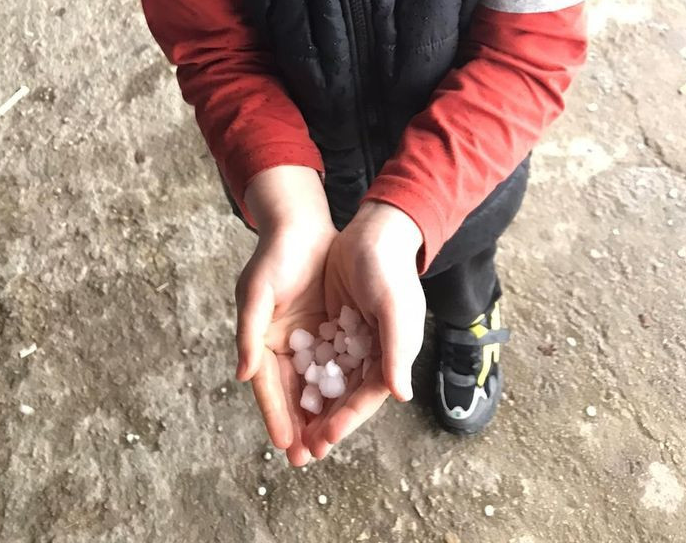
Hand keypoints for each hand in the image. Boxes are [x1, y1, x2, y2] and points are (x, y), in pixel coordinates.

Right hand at [234, 166, 336, 465]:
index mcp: (260, 339)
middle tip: (308, 458)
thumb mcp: (257, 291)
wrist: (302, 224)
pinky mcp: (327, 328)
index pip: (267, 386)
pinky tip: (348, 406)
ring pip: (313, 384)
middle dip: (299, 425)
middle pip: (291, 393)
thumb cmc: (275, 255)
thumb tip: (243, 377)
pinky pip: (333, 362)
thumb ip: (249, 333)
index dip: (276, 415)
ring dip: (319, 413)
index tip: (286, 445)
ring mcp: (305, 337)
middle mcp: (281, 343)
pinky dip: (337, 385)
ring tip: (327, 444)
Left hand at [302, 201, 426, 458]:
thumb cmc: (388, 269)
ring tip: (290, 436)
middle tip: (299, 454)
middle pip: (344, 398)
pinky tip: (286, 394)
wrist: (373, 231)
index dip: (345, 421)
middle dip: (323, 425)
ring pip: (328, 383)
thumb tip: (400, 396)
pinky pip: (317, 359)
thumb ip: (396, 351)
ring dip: (311, 409)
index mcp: (390, 355)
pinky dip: (304, 379)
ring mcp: (351, 340)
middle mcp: (371, 353)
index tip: (322, 442)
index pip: (365, 397)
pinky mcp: (335, 326)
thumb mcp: (394, 308)